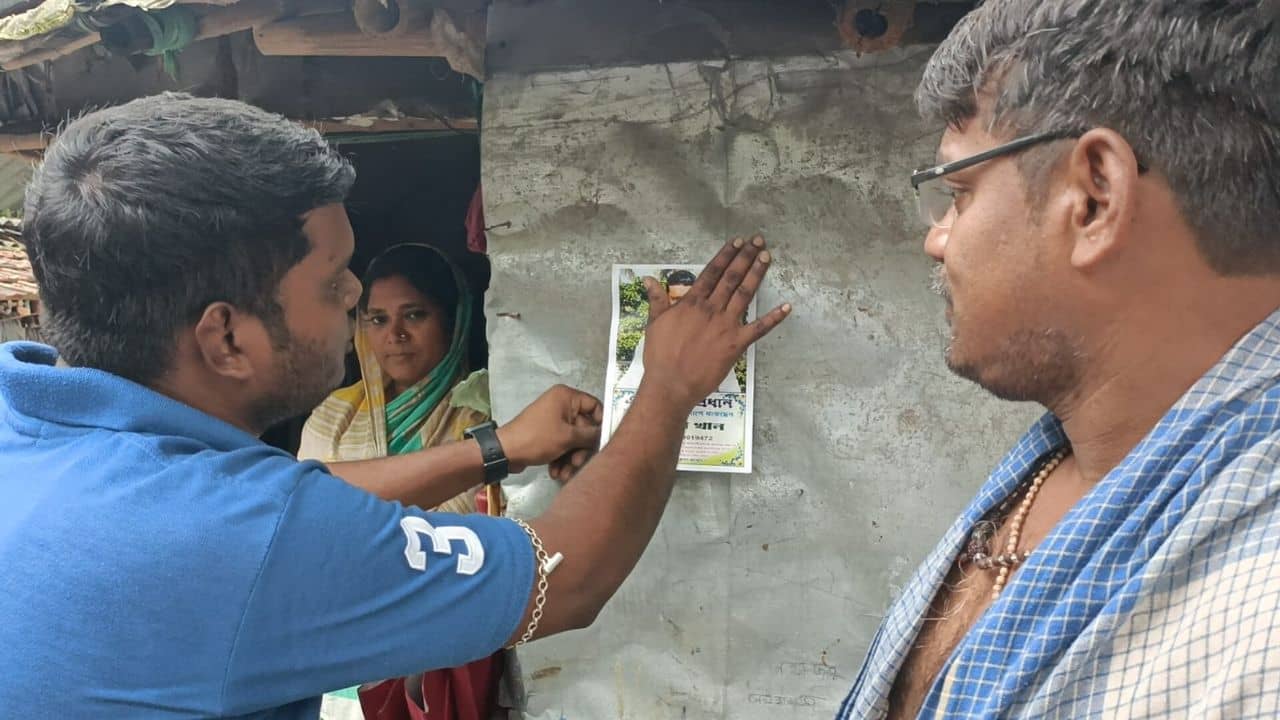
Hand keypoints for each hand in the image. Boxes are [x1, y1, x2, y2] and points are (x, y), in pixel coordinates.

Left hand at [497, 386, 602, 475]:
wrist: (506, 452)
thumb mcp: (568, 437)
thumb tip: (605, 435)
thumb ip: (591, 435)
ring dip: (571, 458)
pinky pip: (563, 445)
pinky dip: (562, 459)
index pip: (595, 406)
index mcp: (566, 397)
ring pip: (574, 440)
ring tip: (564, 473)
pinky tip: (556, 472)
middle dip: (581, 449)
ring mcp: (554, 420)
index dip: (601, 424)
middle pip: (584, 428)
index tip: (604, 440)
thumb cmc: (537, 438)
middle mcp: (561, 405)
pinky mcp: (548, 434)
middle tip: (577, 463)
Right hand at [640, 235, 789, 408]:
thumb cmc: (660, 356)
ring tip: (767, 257)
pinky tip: (786, 307)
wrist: (671, 384)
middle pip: (731, 277)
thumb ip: (656, 300)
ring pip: (745, 294)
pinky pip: (759, 329)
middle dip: (745, 257)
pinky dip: (774, 318)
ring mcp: (726, 326)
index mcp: (692, 303)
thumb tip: (648, 279)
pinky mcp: (736, 344)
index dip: (725, 255)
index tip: (737, 242)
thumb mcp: (654, 323)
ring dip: (757, 274)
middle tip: (758, 241)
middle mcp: (711, 309)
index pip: (712, 272)